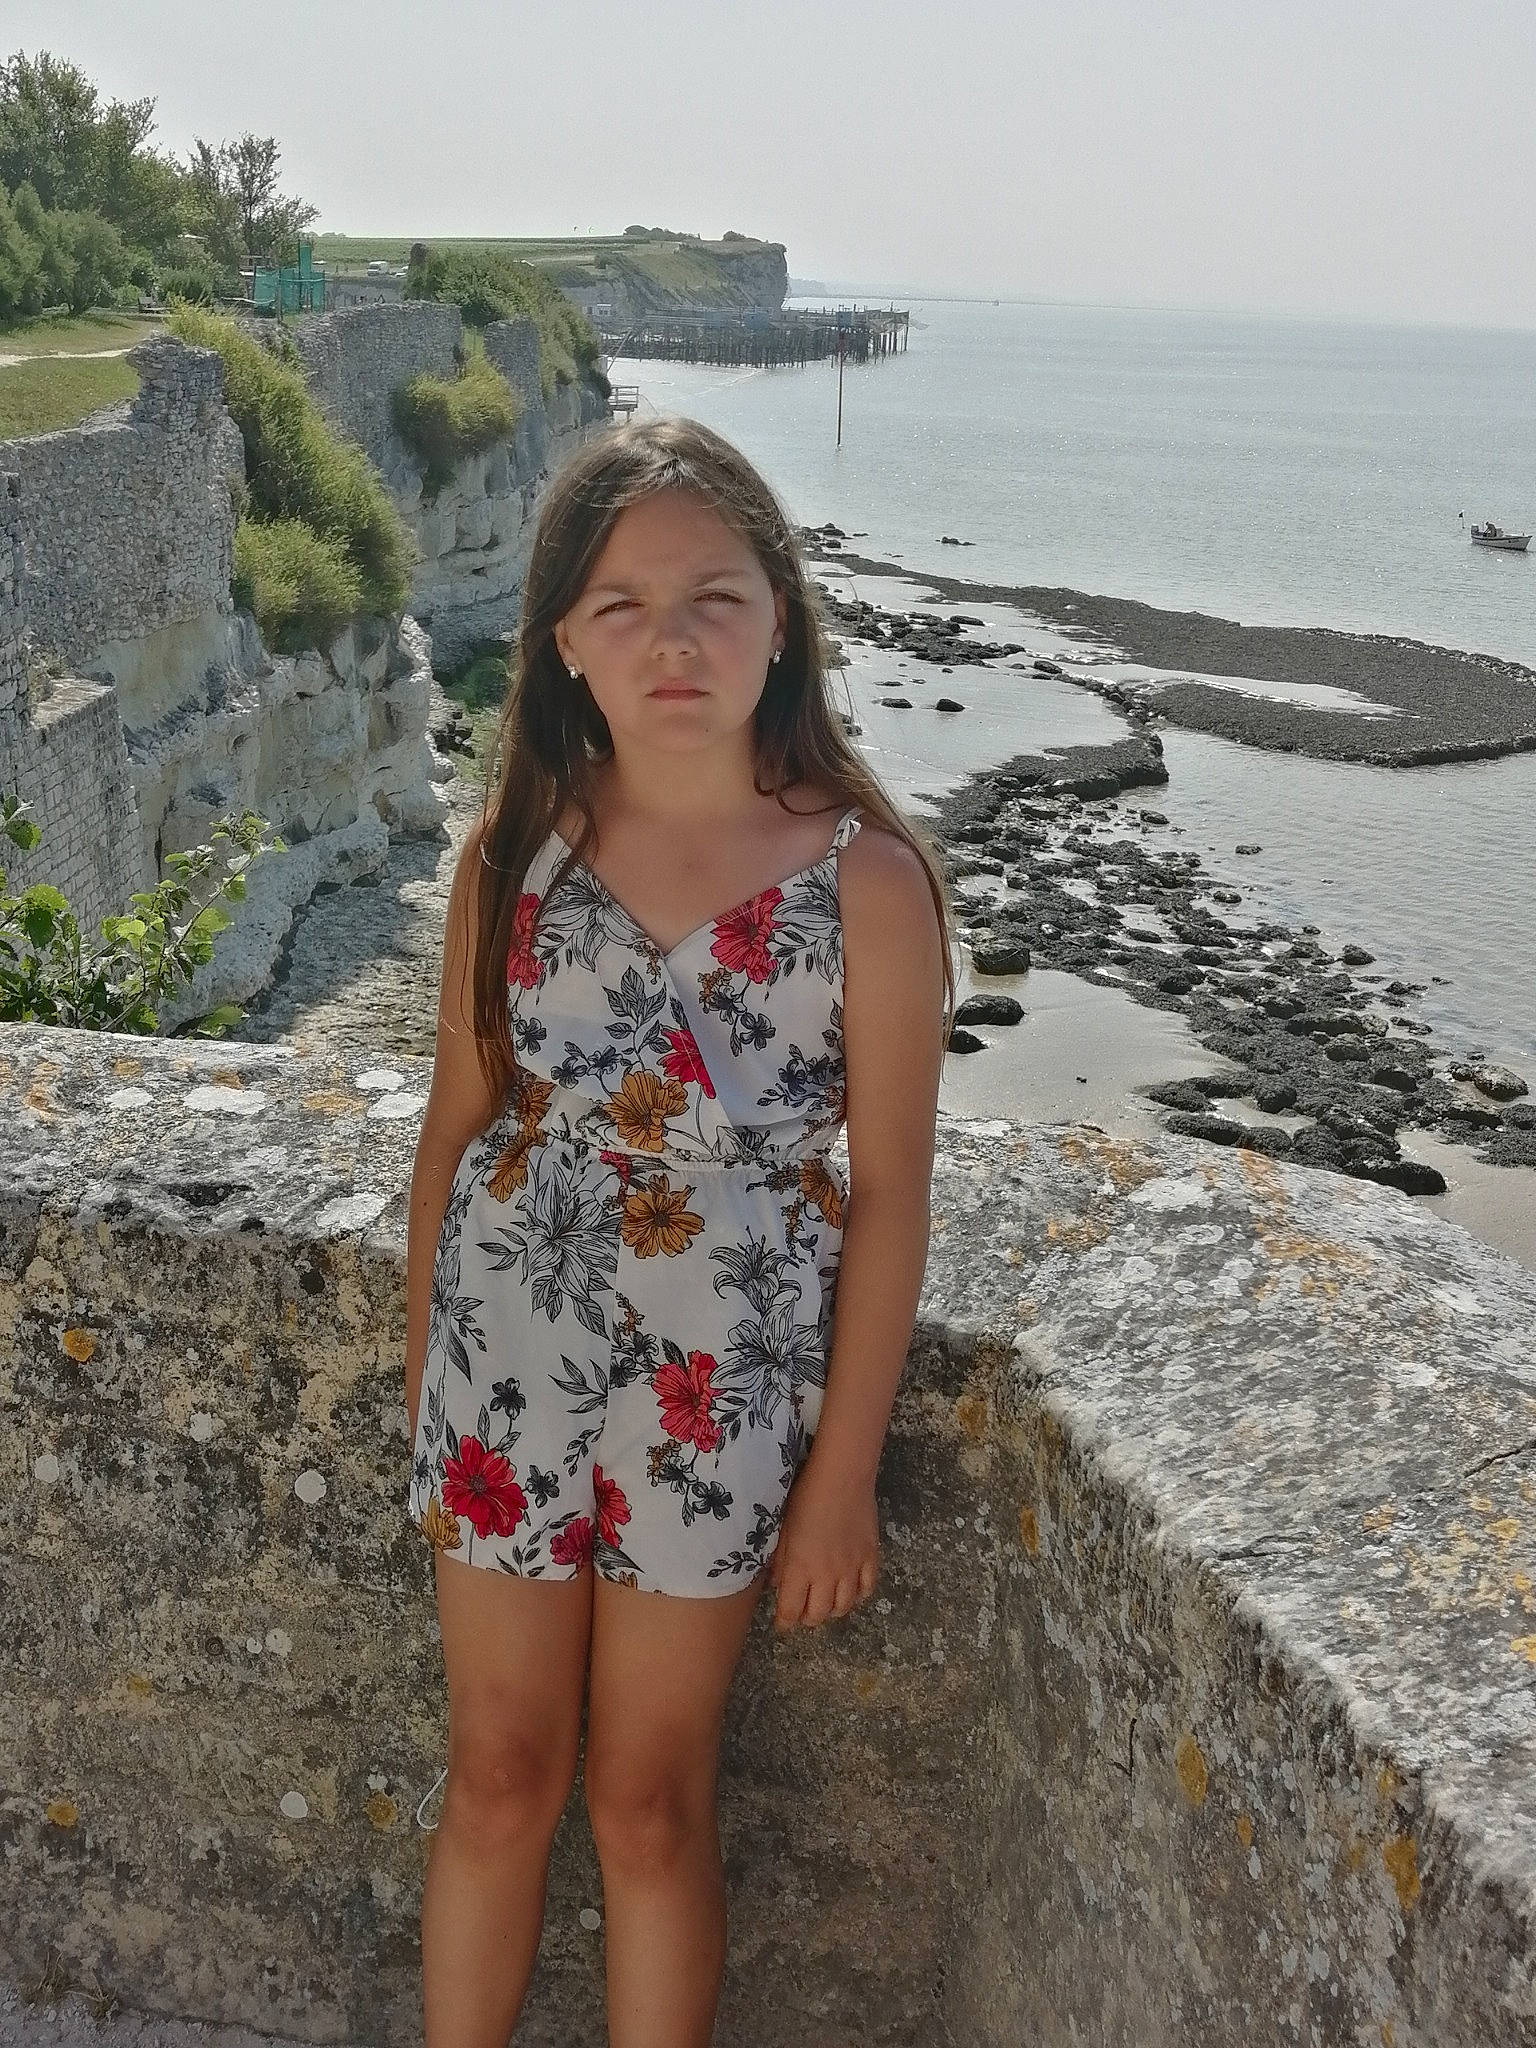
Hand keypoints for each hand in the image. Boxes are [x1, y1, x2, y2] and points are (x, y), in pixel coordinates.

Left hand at [767, 1459, 879, 1632]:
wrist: (842, 1478)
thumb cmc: (805, 1497)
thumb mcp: (783, 1529)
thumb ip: (780, 1561)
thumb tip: (777, 1584)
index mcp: (800, 1569)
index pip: (791, 1611)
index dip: (785, 1623)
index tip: (782, 1625)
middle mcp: (827, 1576)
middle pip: (819, 1614)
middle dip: (808, 1619)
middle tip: (803, 1613)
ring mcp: (852, 1569)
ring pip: (844, 1607)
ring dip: (832, 1611)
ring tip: (825, 1605)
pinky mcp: (871, 1558)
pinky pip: (867, 1589)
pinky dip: (858, 1597)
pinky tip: (851, 1592)